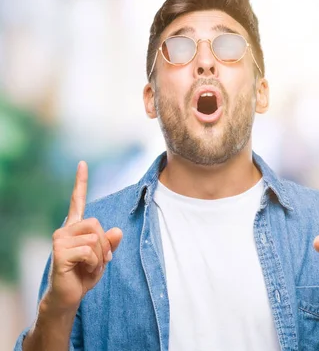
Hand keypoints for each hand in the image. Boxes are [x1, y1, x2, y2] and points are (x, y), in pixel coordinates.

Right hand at [45, 161, 122, 312]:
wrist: (68, 296)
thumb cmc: (84, 275)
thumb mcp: (103, 257)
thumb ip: (111, 243)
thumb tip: (117, 230)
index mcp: (75, 228)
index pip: (77, 201)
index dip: (80, 182)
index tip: (82, 164)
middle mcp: (65, 230)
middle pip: (97, 224)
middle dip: (105, 244)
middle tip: (99, 260)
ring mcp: (59, 240)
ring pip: (95, 238)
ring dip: (100, 256)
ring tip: (90, 267)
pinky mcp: (59, 252)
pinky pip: (90, 251)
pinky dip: (95, 263)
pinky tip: (85, 270)